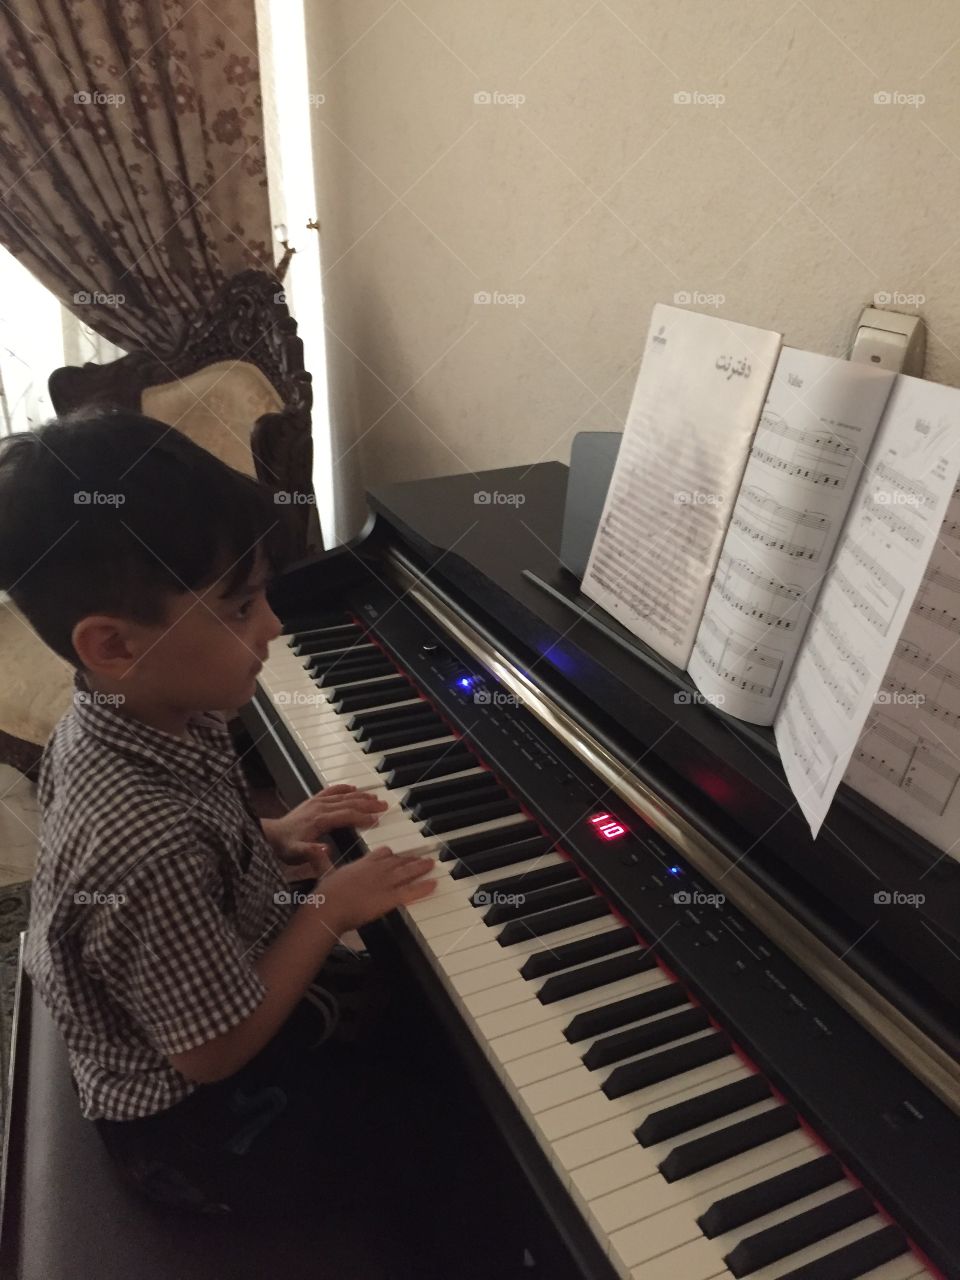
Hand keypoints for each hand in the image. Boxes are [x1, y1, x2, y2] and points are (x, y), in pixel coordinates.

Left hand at [264, 785, 387, 867]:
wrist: (271, 835)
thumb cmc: (285, 846)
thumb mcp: (297, 853)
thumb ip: (311, 851)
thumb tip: (327, 848)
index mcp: (320, 820)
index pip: (347, 815)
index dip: (363, 817)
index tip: (378, 819)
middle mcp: (320, 807)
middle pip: (349, 802)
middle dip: (368, 804)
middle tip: (385, 805)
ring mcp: (317, 802)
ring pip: (344, 796)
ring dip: (361, 795)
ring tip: (376, 797)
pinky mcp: (313, 801)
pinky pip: (331, 790)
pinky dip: (344, 788)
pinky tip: (353, 787)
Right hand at [316, 846, 436, 931]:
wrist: (329, 907)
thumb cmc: (325, 894)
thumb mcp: (323, 871)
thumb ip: (321, 858)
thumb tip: (316, 848)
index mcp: (361, 864)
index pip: (381, 853)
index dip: (390, 853)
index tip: (396, 853)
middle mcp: (376, 870)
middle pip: (398, 861)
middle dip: (411, 859)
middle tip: (422, 856)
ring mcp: (384, 883)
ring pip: (407, 872)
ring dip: (420, 867)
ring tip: (431, 864)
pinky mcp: (389, 898)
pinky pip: (410, 891)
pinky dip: (423, 887)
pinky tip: (433, 884)